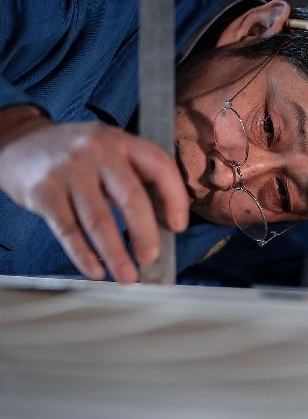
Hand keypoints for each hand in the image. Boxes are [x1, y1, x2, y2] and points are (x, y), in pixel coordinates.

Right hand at [0, 107, 188, 281]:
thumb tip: (164, 226)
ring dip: (116, 253)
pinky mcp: (44, 191)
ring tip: (127, 277)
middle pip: (131, 197)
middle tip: (150, 258)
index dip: (175, 199)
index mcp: (122, 142)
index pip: (160, 167)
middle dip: (145, 234)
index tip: (178, 227)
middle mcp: (97, 152)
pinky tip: (96, 271)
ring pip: (99, 219)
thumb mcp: (109, 152)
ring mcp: (68, 171)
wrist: (18, 143)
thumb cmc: (77, 157)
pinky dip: (83, 255)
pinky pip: (68, 229)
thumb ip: (135, 178)